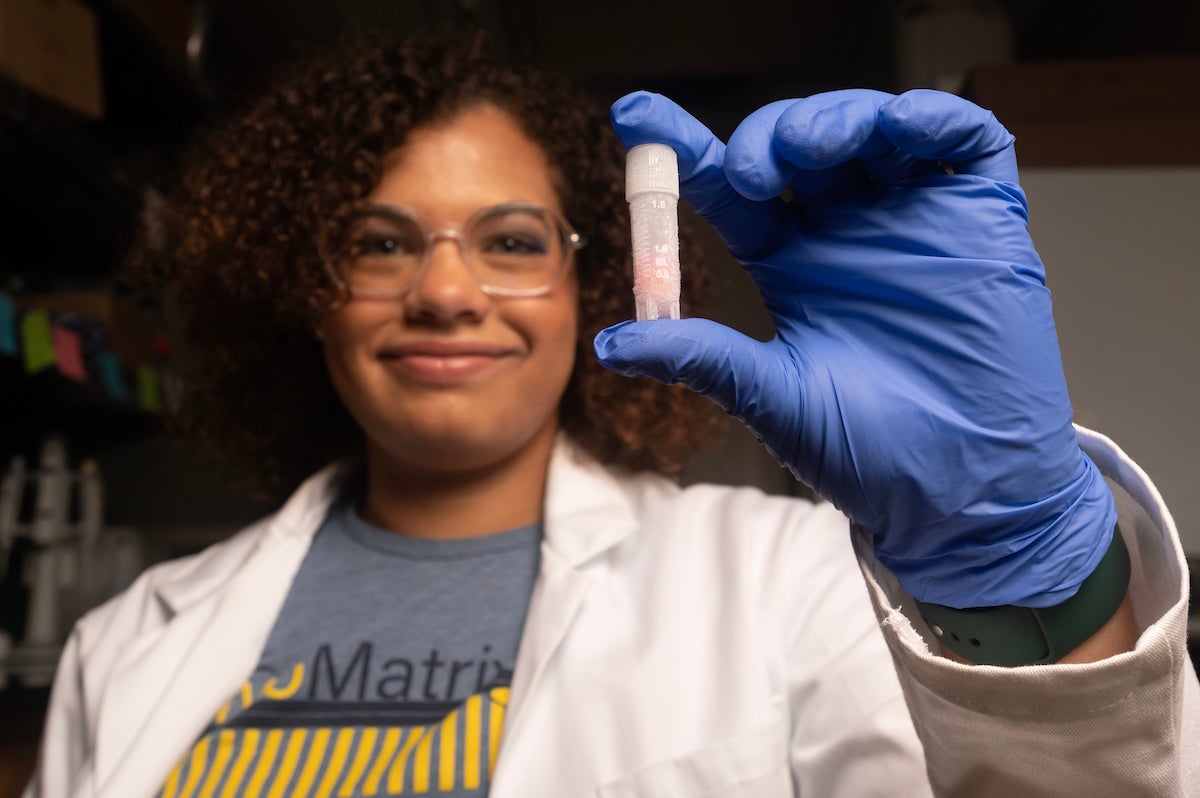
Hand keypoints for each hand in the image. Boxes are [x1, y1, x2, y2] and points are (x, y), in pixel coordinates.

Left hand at [595, 89, 1115, 607]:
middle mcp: (847, 232)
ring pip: (872, 130)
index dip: (686, 150)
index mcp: (792, 263)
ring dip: (836, 119)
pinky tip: (901, 128)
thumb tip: (609, 344)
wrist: (960, 494)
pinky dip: (934, 118)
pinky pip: (966, 143)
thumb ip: (699, 358)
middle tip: (746, 171)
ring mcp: (913, 220)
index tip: (635, 117)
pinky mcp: (982, 220)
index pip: (731, 189)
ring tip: (808, 150)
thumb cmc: (870, 451)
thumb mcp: (771, 397)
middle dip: (765, 137)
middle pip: (797, 147)